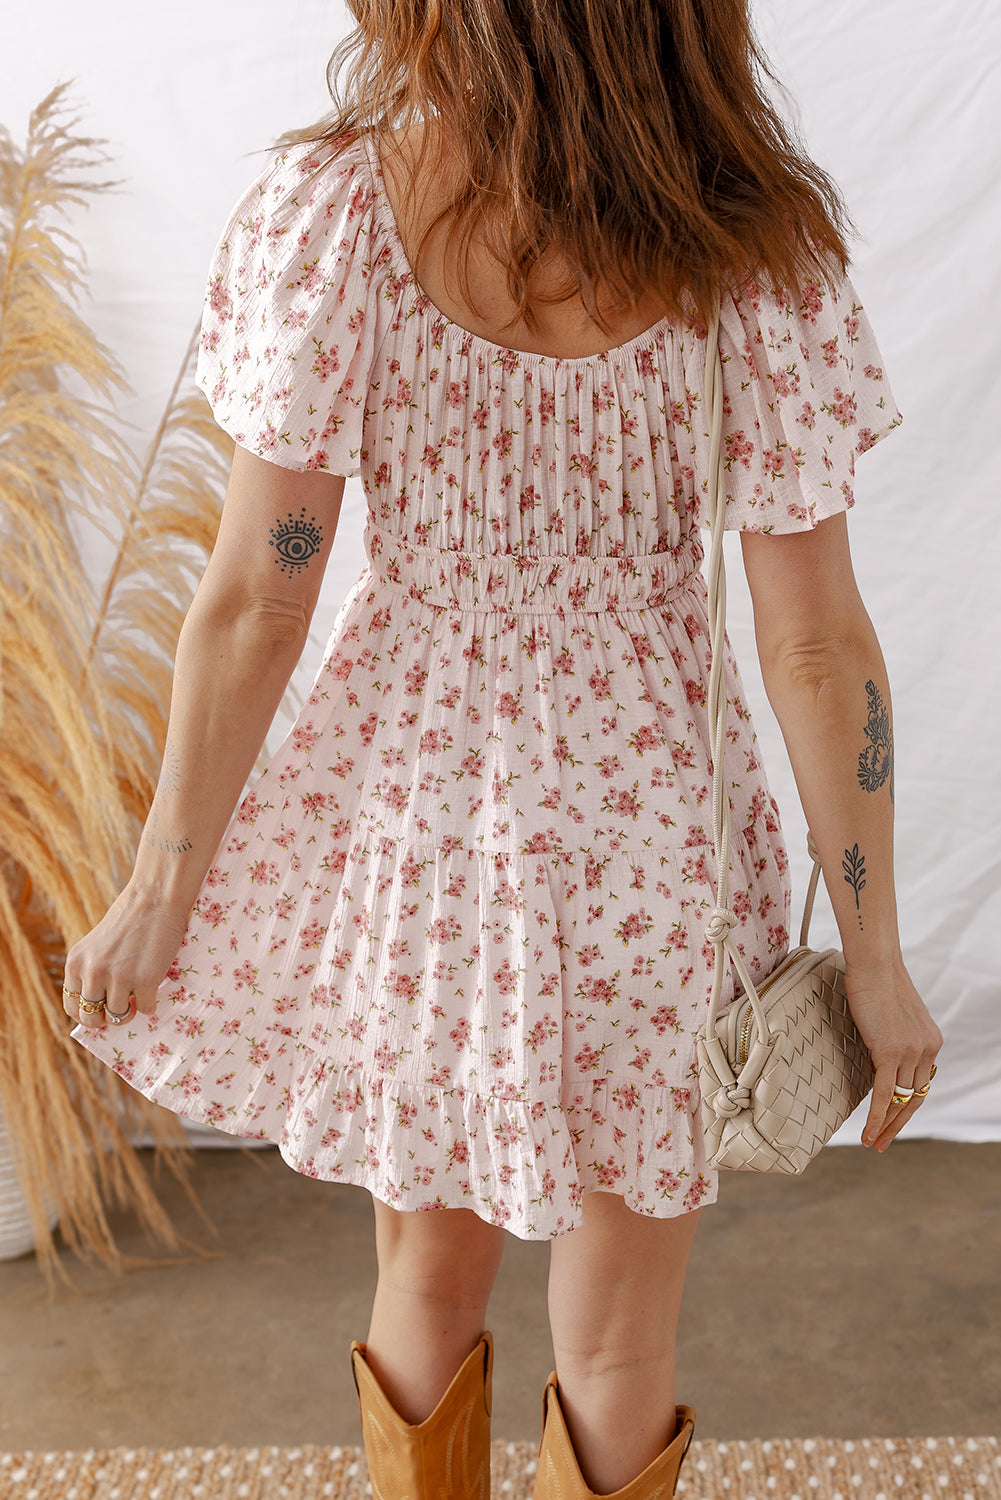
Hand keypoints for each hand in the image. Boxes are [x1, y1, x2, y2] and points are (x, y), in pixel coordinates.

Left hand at [62, 881, 190, 1029]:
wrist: (156, 897)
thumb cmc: (130, 918)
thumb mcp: (97, 945)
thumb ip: (91, 970)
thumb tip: (98, 1006)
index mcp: (75, 962)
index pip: (72, 1006)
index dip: (86, 1014)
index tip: (100, 1012)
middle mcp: (93, 972)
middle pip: (92, 1017)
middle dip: (106, 1019)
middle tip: (120, 1009)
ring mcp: (119, 978)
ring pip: (119, 1016)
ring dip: (131, 1011)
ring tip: (138, 997)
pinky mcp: (145, 981)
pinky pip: (146, 1008)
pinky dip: (150, 1003)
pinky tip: (153, 988)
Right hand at [844, 957, 941, 1151]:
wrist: (875, 963)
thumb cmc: (877, 980)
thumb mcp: (894, 1014)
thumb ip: (894, 1034)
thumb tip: (879, 1045)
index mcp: (930, 1041)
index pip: (921, 1084)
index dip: (908, 1107)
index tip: (893, 1122)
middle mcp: (926, 1049)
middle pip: (915, 1098)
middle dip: (898, 1124)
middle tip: (882, 1143)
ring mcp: (910, 1052)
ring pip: (901, 1100)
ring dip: (886, 1125)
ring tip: (872, 1142)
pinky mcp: (891, 1052)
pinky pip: (885, 1093)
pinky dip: (877, 1116)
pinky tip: (867, 1132)